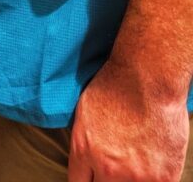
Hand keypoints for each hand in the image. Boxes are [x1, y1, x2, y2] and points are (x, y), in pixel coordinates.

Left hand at [69, 59, 188, 181]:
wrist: (148, 78)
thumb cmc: (116, 85)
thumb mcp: (85, 112)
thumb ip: (84, 143)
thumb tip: (87, 162)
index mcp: (84, 151)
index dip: (87, 181)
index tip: (94, 177)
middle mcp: (108, 169)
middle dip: (107, 179)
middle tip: (117, 167)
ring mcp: (138, 176)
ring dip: (132, 180)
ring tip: (136, 161)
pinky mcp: (164, 178)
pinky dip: (154, 179)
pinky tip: (153, 164)